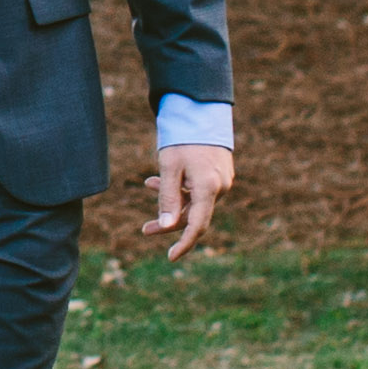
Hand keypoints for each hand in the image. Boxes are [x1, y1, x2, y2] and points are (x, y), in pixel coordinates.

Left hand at [143, 140, 229, 258]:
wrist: (203, 111)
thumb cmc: (183, 138)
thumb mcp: (169, 167)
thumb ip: (168, 198)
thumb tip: (167, 226)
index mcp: (209, 188)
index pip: (197, 226)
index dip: (184, 244)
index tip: (170, 257)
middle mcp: (220, 187)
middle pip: (194, 215)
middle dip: (169, 221)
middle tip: (145, 229)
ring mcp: (222, 181)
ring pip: (194, 201)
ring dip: (172, 199)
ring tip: (148, 184)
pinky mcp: (220, 174)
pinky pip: (199, 189)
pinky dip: (181, 188)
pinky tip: (158, 179)